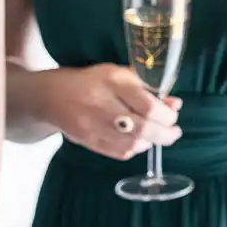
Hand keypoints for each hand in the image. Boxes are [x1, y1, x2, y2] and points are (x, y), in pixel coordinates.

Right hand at [38, 65, 180, 159]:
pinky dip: (134, 150)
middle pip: (142, 128)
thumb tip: (175, 104)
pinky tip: (138, 141)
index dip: (166, 116)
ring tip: (157, 136)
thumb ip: (148, 87)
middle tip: (173, 132)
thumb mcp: (120, 75)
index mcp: (112, 81)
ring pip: (132, 144)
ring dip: (150, 143)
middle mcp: (102, 103)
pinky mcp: (87, 141)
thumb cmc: (92, 82)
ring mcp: (93, 125)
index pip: (147, 105)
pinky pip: (119, 152)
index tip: (173, 116)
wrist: (51, 96)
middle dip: (164, 134)